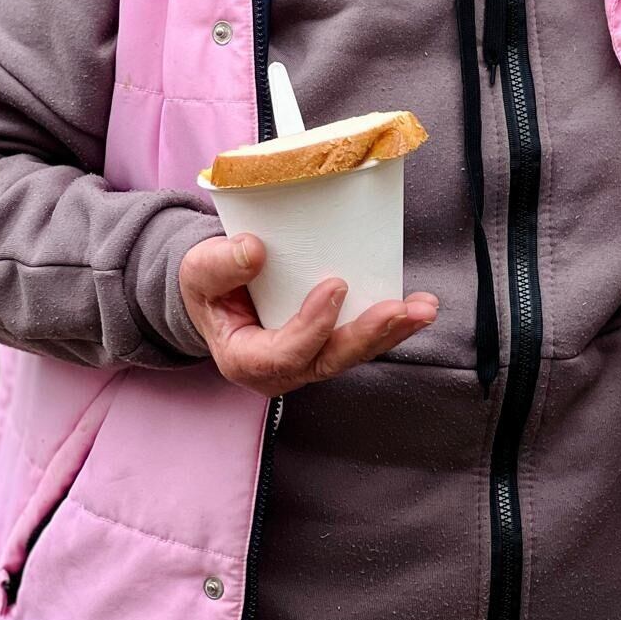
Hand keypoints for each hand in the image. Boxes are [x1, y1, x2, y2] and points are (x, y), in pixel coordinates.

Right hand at [179, 233, 438, 395]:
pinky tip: (417, 306)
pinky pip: (361, 339)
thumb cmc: (207, 286)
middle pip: (330, 360)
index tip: (335, 286)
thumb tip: (254, 250)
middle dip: (368, 335)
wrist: (216, 293)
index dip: (313, 326)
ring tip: (423, 308)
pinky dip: (391, 324)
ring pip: (354, 353)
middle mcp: (283, 368)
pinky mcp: (329, 343)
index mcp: (246, 359)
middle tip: (398, 309)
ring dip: (392, 332)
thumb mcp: (197, 271)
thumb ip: (219, 264)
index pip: (284, 353)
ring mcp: (309, 358)